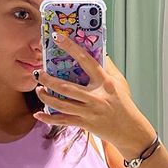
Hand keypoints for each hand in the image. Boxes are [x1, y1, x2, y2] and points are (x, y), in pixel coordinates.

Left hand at [32, 32, 148, 149]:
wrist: (129, 130)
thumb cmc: (124, 104)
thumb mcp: (120, 82)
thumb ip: (108, 67)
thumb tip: (97, 51)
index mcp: (104, 82)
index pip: (85, 60)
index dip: (70, 47)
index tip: (57, 37)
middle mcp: (95, 97)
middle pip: (66, 87)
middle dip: (48, 80)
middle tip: (38, 73)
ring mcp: (89, 112)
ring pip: (62, 104)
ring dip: (46, 97)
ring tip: (38, 90)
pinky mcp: (84, 124)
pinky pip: (63, 121)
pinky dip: (49, 118)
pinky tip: (38, 114)